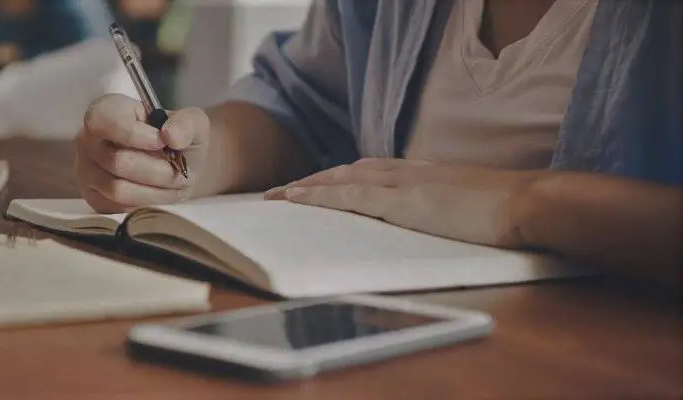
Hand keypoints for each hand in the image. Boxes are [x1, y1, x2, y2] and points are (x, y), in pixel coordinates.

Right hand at [75, 94, 208, 212]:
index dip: (136, 135)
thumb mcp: (191, 122)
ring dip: (154, 190)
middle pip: (118, 162)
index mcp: (105, 111)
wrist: (174, 164)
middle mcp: (87, 140)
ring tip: (171, 182)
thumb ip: (186, 123)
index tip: (162, 142)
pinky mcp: (93, 198)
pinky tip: (157, 193)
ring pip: (118, 189)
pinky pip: (117, 208)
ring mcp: (86, 171)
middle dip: (157, 169)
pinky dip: (145, 204)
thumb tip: (172, 136)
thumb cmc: (176, 138)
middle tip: (177, 169)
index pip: (106, 121)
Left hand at [264, 158, 551, 247]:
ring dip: (307, 186)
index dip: (340, 179)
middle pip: (348, 170)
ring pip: (341, 178)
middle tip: (282, 192)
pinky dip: (318, 195)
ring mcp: (403, 183)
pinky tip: (296, 199)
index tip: (317, 187)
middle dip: (314, 181)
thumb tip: (434, 224)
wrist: (530, 203)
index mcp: (423, 174)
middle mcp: (407, 171)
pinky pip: (349, 194)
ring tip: (278, 196)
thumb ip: (444, 211)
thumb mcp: (467, 209)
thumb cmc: (508, 212)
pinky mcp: (402, 201)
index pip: (370, 172)